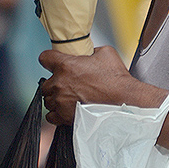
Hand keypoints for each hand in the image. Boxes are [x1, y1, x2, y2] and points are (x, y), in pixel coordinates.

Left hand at [39, 46, 167, 124]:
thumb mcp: (105, 53)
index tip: (52, 62)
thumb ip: (91, 51)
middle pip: (45, 83)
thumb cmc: (116, 80)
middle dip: (54, 82)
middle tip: (66, 83)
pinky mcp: (65, 116)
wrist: (123, 101)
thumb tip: (89, 53)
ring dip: (56, 98)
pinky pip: (51, 116)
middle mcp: (60, 84)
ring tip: (68, 98)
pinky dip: (56, 113)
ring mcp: (61, 101)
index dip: (49, 59)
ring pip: (48, 100)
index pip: (45, 58)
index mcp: (66, 66)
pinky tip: (65, 109)